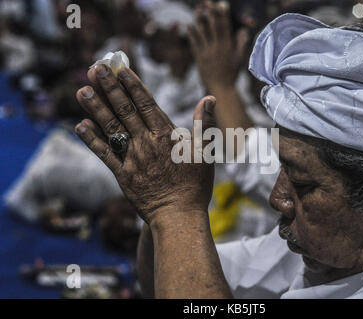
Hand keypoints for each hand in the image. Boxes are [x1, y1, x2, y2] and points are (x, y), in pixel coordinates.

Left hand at [75, 64, 215, 224]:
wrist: (179, 216)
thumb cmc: (195, 185)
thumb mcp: (205, 152)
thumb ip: (204, 124)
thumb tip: (210, 98)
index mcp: (166, 135)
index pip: (146, 103)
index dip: (132, 84)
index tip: (120, 69)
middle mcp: (146, 143)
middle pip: (124, 110)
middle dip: (109, 88)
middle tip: (96, 69)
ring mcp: (132, 159)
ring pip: (111, 128)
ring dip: (96, 108)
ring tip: (83, 90)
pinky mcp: (122, 174)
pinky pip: (104, 154)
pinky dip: (92, 139)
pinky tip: (81, 125)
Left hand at [188, 1, 248, 90]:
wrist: (221, 88)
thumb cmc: (231, 74)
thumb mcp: (239, 59)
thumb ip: (241, 43)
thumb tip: (243, 30)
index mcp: (228, 46)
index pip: (225, 27)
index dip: (223, 14)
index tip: (222, 4)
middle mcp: (218, 47)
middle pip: (214, 26)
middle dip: (212, 13)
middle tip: (209, 2)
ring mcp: (208, 52)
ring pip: (203, 33)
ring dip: (200, 20)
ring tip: (198, 10)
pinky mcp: (199, 58)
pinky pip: (194, 43)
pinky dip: (191, 33)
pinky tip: (188, 25)